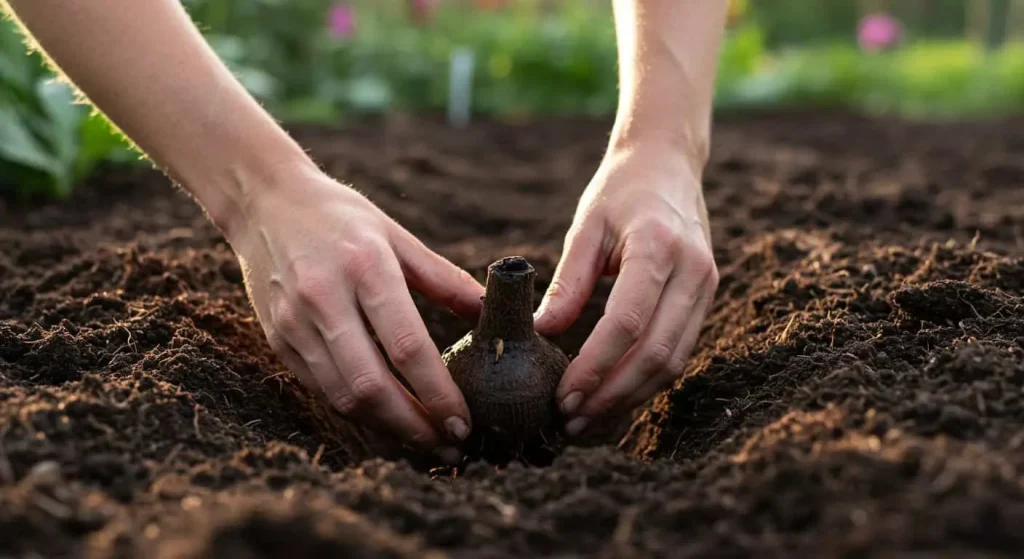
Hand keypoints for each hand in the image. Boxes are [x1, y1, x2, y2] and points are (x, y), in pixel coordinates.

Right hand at [228, 162, 483, 462]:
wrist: (263, 202)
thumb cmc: (340, 216)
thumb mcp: (395, 234)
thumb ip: (443, 277)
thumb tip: (489, 312)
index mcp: (366, 268)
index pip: (407, 347)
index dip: (437, 393)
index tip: (463, 420)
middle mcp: (325, 299)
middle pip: (371, 385)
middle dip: (414, 426)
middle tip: (449, 444)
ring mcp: (294, 323)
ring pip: (342, 396)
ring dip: (386, 428)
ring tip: (423, 440)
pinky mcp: (277, 339)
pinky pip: (320, 389)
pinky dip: (356, 411)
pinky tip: (385, 419)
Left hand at [534, 142, 717, 435]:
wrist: (669, 163)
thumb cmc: (620, 190)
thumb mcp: (587, 224)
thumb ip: (567, 280)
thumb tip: (544, 333)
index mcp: (659, 248)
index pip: (627, 324)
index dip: (594, 367)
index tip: (562, 396)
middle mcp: (693, 272)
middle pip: (657, 355)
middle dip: (612, 396)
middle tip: (571, 420)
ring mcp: (707, 287)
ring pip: (673, 363)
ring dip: (630, 398)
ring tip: (587, 418)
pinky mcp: (706, 299)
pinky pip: (679, 352)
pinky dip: (646, 381)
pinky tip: (612, 396)